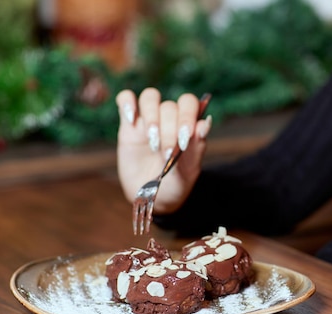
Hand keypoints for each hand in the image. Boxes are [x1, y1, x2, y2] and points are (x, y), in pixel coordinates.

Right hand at [115, 88, 212, 213]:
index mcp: (188, 127)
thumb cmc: (174, 185)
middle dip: (169, 128)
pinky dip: (127, 102)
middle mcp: (170, 119)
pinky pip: (125, 99)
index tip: (185, 138)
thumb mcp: (186, 174)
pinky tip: (131, 120)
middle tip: (167, 152)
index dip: (188, 116)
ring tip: (152, 142)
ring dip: (152, 117)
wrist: (150, 198)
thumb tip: (206, 123)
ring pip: (150, 97)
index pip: (190, 104)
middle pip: (170, 106)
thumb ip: (195, 150)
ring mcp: (148, 120)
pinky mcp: (128, 125)